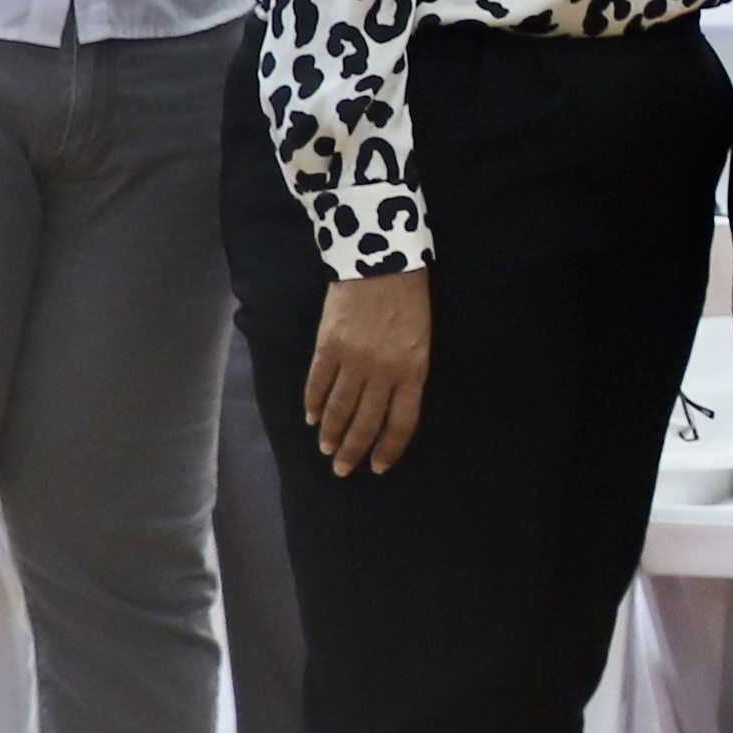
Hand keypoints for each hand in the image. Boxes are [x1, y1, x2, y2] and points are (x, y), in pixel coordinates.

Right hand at [304, 268, 433, 477]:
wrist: (382, 263)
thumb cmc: (410, 301)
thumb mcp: (421, 342)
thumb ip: (407, 375)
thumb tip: (388, 406)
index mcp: (413, 372)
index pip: (401, 424)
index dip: (388, 449)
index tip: (377, 467)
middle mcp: (383, 372)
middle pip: (366, 423)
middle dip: (353, 450)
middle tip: (342, 470)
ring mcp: (354, 360)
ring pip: (339, 408)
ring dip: (330, 433)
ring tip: (326, 449)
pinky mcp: (329, 346)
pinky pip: (318, 383)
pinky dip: (313, 404)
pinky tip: (311, 418)